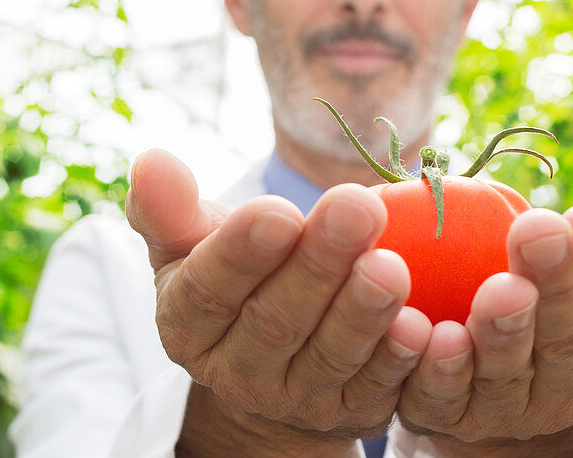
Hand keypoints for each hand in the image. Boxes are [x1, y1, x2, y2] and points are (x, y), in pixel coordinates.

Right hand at [126, 149, 432, 442]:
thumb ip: (172, 209)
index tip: (276, 211)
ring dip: (363, 312)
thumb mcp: (192, 246)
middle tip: (356, 209)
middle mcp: (239, 371)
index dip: (241, 253)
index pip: (208, 290)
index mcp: (189, 325)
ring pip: (332, 357)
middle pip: (276, 320)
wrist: (274, 363)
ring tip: (391, 266)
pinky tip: (422, 326)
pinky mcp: (354, 413)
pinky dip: (400, 361)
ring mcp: (299, 399)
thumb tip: (150, 159)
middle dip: (319, 264)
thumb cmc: (236, 279)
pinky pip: (379, 390)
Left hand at [396, 201, 572, 450]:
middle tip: (539, 231)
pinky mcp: (446, 417)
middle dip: (555, 286)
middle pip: (564, 341)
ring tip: (499, 288)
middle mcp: (567, 398)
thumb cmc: (554, 308)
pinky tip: (435, 332)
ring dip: (502, 331)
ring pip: (505, 374)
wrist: (485, 373)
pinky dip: (439, 368)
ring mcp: (506, 413)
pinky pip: (441, 396)